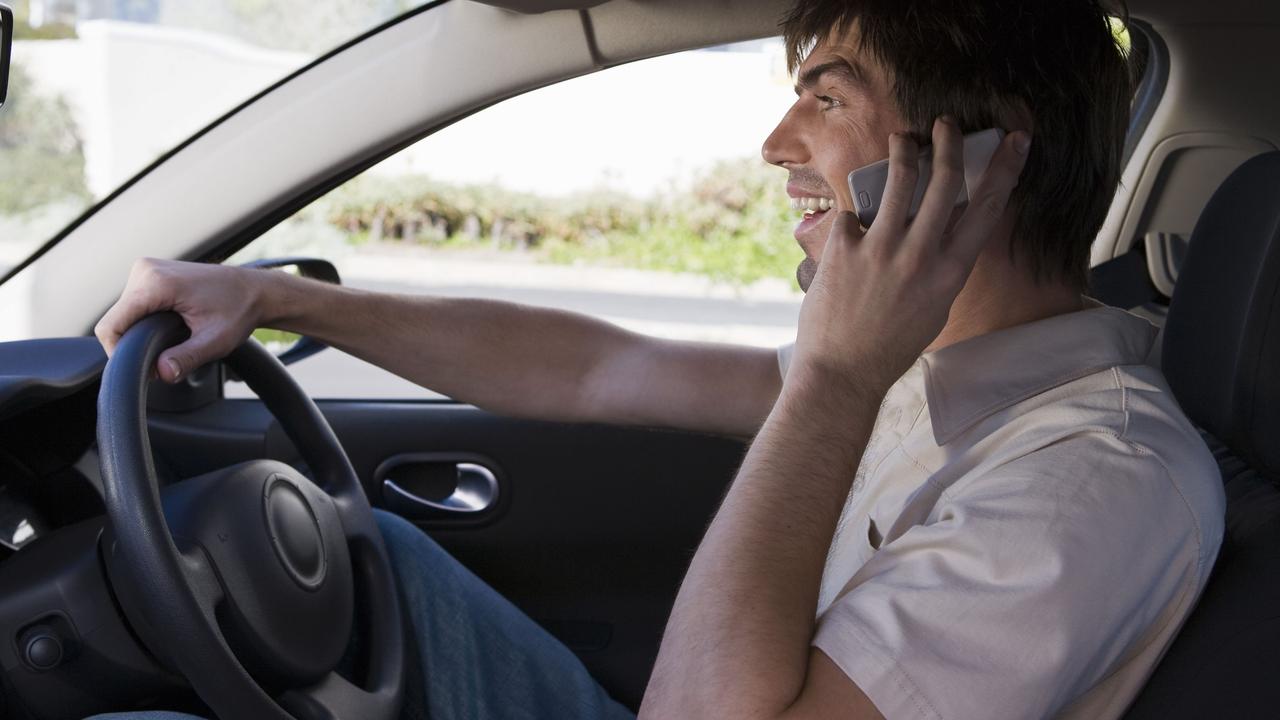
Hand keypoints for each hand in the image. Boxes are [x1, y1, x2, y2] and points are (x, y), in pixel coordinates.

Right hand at [94, 258, 266, 381]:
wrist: (255, 290)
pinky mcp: (150, 273)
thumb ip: (186, 357)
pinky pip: (133, 304)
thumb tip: (162, 372)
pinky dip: (144, 321)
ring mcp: (146, 269)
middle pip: (116, 321)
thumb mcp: (216, 340)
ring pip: (123, 313)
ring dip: (139, 333)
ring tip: (172, 339)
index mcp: (156, 283)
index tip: (145, 368)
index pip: (111, 325)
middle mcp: (145, 270)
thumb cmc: (239, 310)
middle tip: (167, 357)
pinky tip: (168, 327)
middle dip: (134, 344)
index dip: (119, 352)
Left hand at [789, 117, 1030, 395]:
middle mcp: (919, 255)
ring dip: (904, 150)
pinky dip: (851, 222)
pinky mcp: (843, 247)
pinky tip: (848, 241)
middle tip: (946, 124)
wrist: (842, 372)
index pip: (988, 208)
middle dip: (949, 142)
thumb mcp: (934, 305)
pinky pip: (851, 215)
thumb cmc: (890, 344)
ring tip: (903, 138)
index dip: (1005, 168)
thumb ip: (942, 264)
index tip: (1016, 139)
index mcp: (950, 273)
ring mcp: (880, 248)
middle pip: (944, 181)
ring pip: (898, 179)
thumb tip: (946, 224)